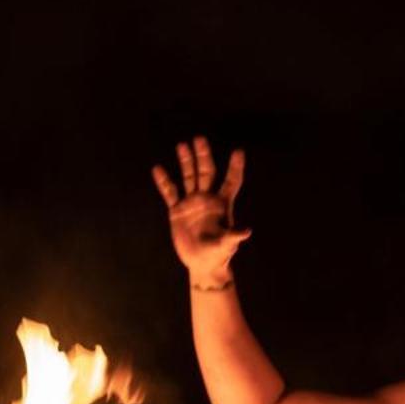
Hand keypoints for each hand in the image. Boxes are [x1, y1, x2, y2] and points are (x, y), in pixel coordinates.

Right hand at [152, 135, 249, 283]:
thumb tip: (246, 231)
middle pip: (207, 172)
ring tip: (182, 145)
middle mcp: (207, 199)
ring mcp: (191, 203)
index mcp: (222, 204)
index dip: (235, 168)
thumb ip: (233, 236)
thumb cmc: (219, 255)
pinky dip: (164, 182)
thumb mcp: (226, 244)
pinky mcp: (177, 211)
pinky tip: (158, 169)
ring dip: (186, 162)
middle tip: (199, 139)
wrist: (202, 264)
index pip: (231, 182)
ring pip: (188, 177)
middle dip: (203, 156)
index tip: (238, 152)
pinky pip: (170, 193)